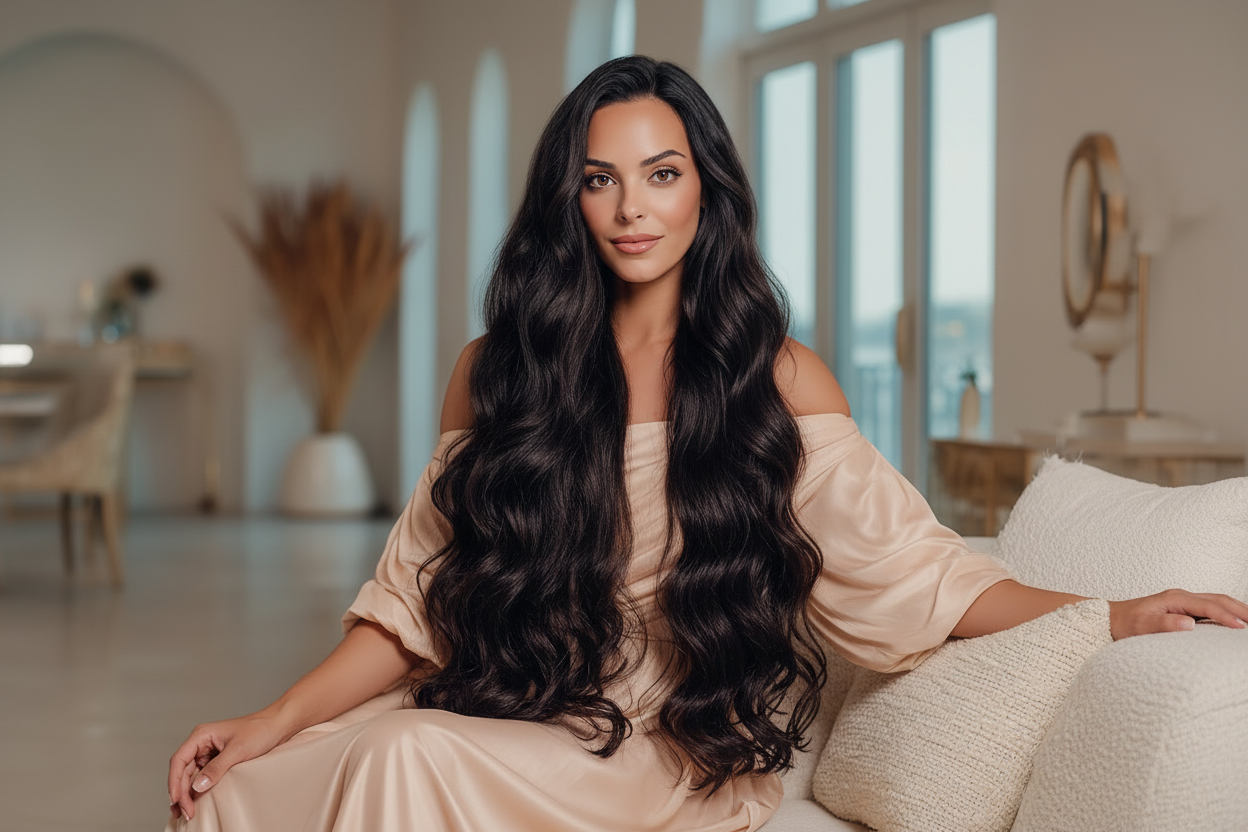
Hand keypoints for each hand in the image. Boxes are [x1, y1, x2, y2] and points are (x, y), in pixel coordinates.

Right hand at [167, 710, 291, 821]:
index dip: (174, 782)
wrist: (279, 725)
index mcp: (202, 735)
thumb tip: (197, 787)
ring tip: (186, 812)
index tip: (176, 800)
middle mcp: (202, 742)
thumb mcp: (238, 751)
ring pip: (190, 775)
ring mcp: (209, 751)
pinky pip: (202, 776)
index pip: (179, 760)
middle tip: (185, 813)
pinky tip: (196, 801)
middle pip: (182, 771)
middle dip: (181, 793)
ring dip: (187, 793)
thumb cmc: (260, 730)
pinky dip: (197, 789)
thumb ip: (216, 768)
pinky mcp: (217, 759)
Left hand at [1108, 589, 1247, 639]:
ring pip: (1216, 600)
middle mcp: (1180, 596)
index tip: (1241, 628)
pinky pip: (1210, 606)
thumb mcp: (1141, 626)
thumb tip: (1189, 624)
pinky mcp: (1182, 607)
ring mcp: (1182, 600)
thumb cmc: (1125, 623)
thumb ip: (1164, 625)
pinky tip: (1234, 620)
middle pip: (1218, 599)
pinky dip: (1226, 611)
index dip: (1226, 617)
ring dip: (1236, 608)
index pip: (1207, 606)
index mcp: (1174, 598)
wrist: (1111, 618)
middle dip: (1240, 609)